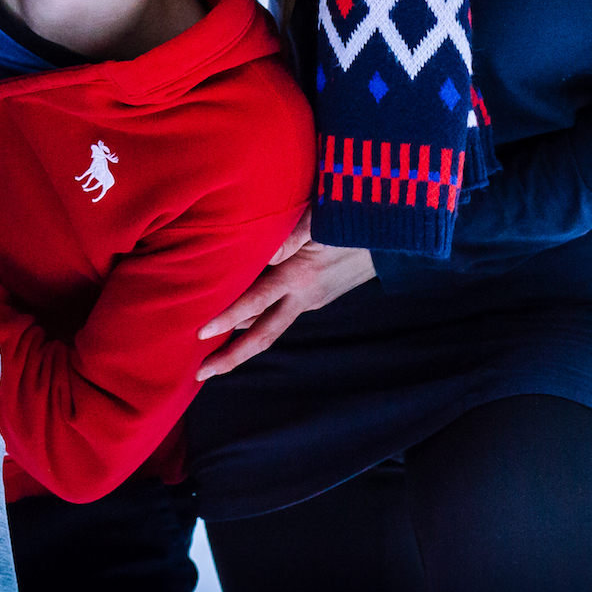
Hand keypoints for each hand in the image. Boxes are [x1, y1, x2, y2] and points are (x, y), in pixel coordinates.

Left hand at [194, 210, 374, 380]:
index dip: (226, 318)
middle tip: (201, 373)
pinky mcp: (315, 295)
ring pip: (270, 325)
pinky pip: (280, 312)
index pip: (255, 303)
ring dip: (242, 339)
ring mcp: (311, 300)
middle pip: (263, 335)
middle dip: (232, 357)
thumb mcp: (316, 220)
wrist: (391, 234)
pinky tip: (240, 321)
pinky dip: (257, 320)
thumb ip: (286, 237)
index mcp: (299, 278)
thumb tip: (258, 254)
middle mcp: (304, 297)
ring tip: (212, 350)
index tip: (200, 334)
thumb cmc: (348, 218)